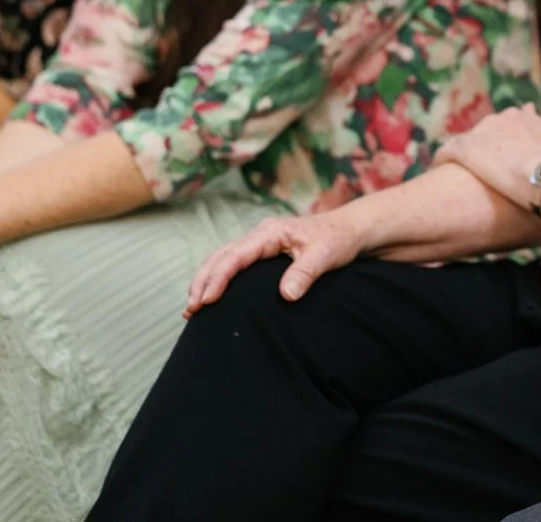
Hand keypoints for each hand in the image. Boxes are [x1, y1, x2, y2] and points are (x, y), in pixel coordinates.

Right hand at [184, 209, 367, 314]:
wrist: (350, 230)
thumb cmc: (338, 239)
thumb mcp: (326, 255)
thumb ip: (305, 273)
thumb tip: (286, 296)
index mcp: (270, 232)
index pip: (235, 255)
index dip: (218, 278)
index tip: (207, 300)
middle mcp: (260, 235)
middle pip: (220, 256)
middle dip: (202, 282)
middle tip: (190, 310)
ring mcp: (259, 243)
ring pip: (221, 259)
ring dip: (205, 281)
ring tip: (191, 309)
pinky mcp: (262, 253)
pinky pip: (232, 264)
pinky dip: (217, 279)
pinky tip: (209, 297)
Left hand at [436, 105, 540, 210]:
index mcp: (525, 119)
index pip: (509, 124)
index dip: (505, 143)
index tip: (505, 157)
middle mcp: (502, 120)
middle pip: (486, 131)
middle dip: (485, 148)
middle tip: (486, 171)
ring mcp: (481, 133)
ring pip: (465, 142)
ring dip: (464, 157)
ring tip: (459, 175)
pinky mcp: (463, 148)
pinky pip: (445, 153)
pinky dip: (443, 162)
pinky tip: (440, 174)